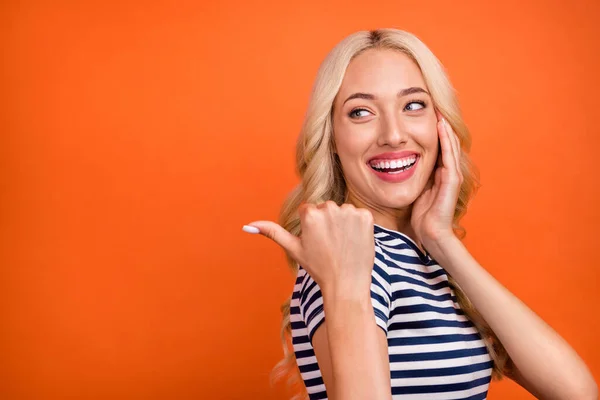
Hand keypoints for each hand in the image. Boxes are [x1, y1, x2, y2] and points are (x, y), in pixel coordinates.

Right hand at [243, 201, 374, 295]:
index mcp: (310, 214)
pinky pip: (359, 214)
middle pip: (326, 208)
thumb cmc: (319, 268)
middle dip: (327, 222)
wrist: (347, 284)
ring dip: (344, 223)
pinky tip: (355, 241)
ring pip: (343, 211)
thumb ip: (272, 232)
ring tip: (343, 244)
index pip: (309, 210)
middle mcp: (329, 208)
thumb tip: (247, 225)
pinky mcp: (366, 216)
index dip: (313, 227)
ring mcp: (349, 212)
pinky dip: (358, 226)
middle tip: (330, 245)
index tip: (318, 242)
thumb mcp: (293, 249)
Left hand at [411, 112, 463, 254]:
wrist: (431, 234)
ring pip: (451, 146)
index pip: (438, 148)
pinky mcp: (452, 181)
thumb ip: (414, 177)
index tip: (425, 117)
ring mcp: (452, 176)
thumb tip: (400, 165)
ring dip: (445, 129)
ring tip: (439, 112)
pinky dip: (446, 141)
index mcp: (440, 174)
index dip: (434, 133)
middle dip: (441, 127)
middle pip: (447, 144)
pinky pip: (449, 157)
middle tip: (434, 108)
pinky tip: (442, 128)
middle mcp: (448, 172)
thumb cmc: (422, 216)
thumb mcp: (416, 190)